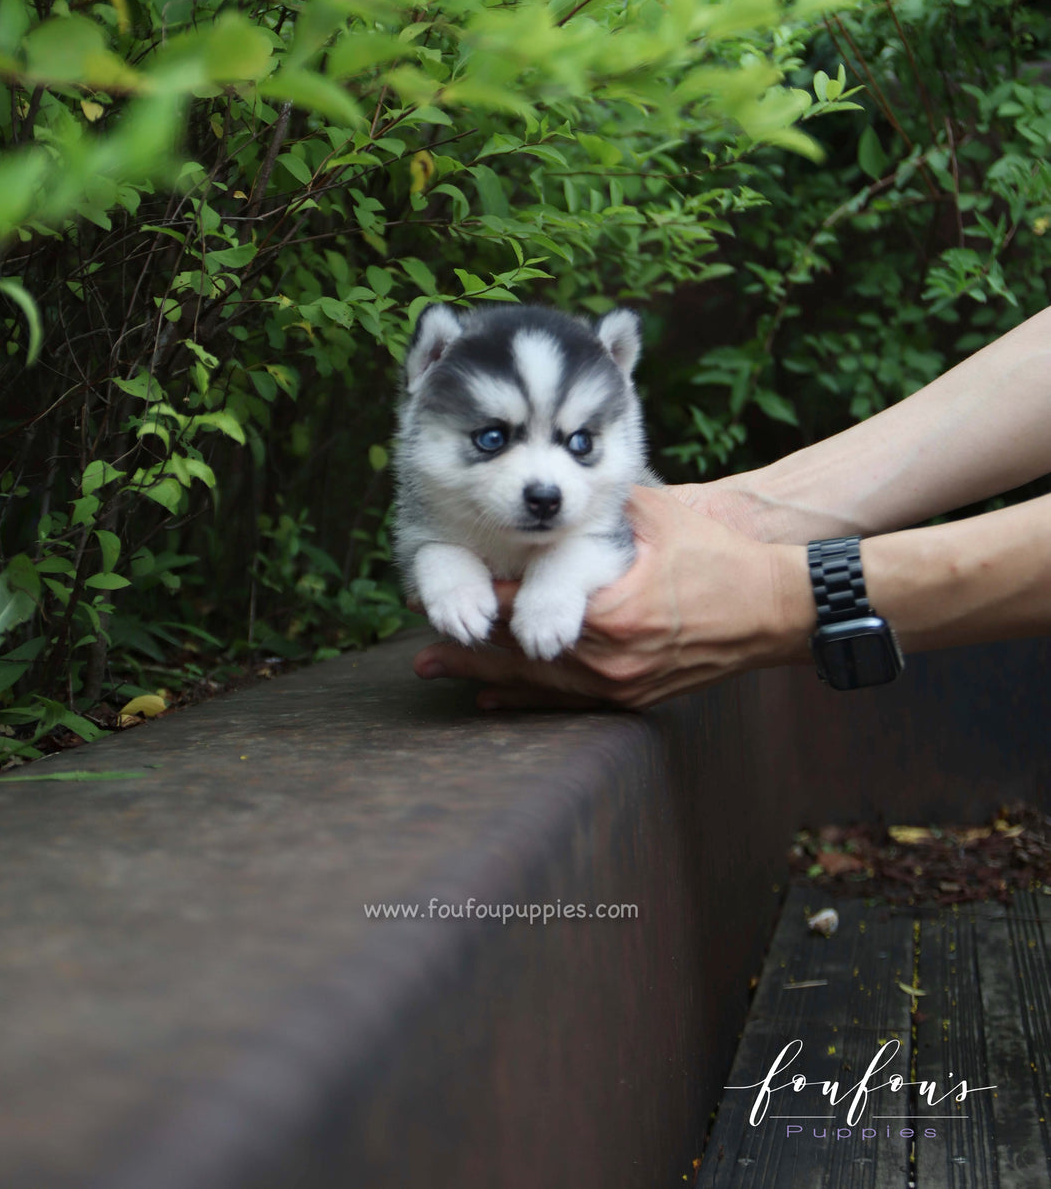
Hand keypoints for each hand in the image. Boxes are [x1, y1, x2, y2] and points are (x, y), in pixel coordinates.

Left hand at [412, 483, 815, 710]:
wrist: (777, 609)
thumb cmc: (719, 555)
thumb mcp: (653, 516)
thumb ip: (596, 507)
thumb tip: (549, 492)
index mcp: (610, 611)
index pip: (523, 605)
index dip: (476, 594)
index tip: (431, 589)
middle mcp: (610, 657)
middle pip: (519, 654)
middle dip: (467, 645)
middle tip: (418, 637)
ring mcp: (622, 685)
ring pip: (538, 683)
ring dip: (486, 673)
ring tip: (434, 667)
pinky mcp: (634, 699)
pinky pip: (568, 702)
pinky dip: (527, 697)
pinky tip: (490, 697)